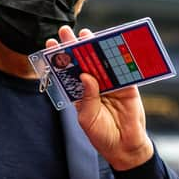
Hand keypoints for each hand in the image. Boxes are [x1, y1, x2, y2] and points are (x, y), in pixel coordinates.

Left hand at [46, 26, 153, 170]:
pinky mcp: (127, 86)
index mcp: (80, 93)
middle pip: (83, 61)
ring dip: (93, 47)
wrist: (125, 147)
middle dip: (74, 46)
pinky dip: (117, 57)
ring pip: (101, 61)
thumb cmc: (102, 135)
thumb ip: (86, 97)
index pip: (68, 71)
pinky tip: (109, 45)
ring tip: (84, 33)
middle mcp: (94, 85)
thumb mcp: (87, 118)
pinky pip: (122, 69)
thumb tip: (86, 75)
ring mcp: (111, 84)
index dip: (60, 58)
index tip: (51, 44)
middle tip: (65, 31)